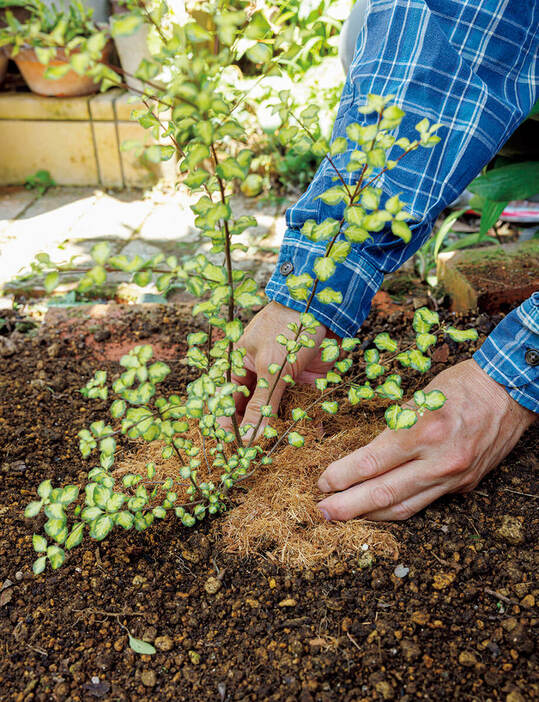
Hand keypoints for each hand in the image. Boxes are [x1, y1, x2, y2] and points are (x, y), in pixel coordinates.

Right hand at [219, 301, 338, 439]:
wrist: (324, 309)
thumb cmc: (287, 327)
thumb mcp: (270, 367)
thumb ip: (261, 404)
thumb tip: (247, 437)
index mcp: (237, 364)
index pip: (224, 401)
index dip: (225, 424)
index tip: (230, 448)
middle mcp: (255, 374)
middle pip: (247, 410)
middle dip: (249, 430)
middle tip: (252, 456)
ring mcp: (278, 379)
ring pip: (271, 412)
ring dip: (273, 428)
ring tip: (274, 451)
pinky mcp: (300, 384)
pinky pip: (295, 407)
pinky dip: (298, 420)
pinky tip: (301, 436)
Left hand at [317, 359, 535, 520]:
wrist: (508, 393)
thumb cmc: (459, 386)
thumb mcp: (418, 398)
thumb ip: (393, 430)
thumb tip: (364, 458)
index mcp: (423, 430)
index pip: (372, 463)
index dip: (343, 476)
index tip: (323, 482)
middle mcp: (439, 460)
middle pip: (383, 493)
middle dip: (348, 506)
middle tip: (323, 512)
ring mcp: (453, 477)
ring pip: (404, 508)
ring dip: (371, 516)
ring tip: (345, 518)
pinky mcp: (464, 486)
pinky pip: (424, 503)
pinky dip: (398, 508)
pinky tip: (380, 510)